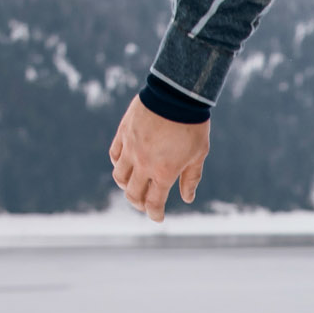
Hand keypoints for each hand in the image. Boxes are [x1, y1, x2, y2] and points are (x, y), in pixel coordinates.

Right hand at [108, 96, 209, 221]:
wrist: (176, 94)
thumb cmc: (192, 126)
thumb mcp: (198, 155)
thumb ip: (190, 178)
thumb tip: (187, 198)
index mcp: (163, 172)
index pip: (154, 202)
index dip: (155, 213)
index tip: (157, 217)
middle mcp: (143, 163)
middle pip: (133, 193)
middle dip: (139, 204)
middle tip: (145, 205)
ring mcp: (130, 148)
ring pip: (119, 176)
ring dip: (126, 186)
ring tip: (134, 186)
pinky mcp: (123, 133)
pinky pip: (114, 155)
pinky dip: (118, 164)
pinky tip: (126, 165)